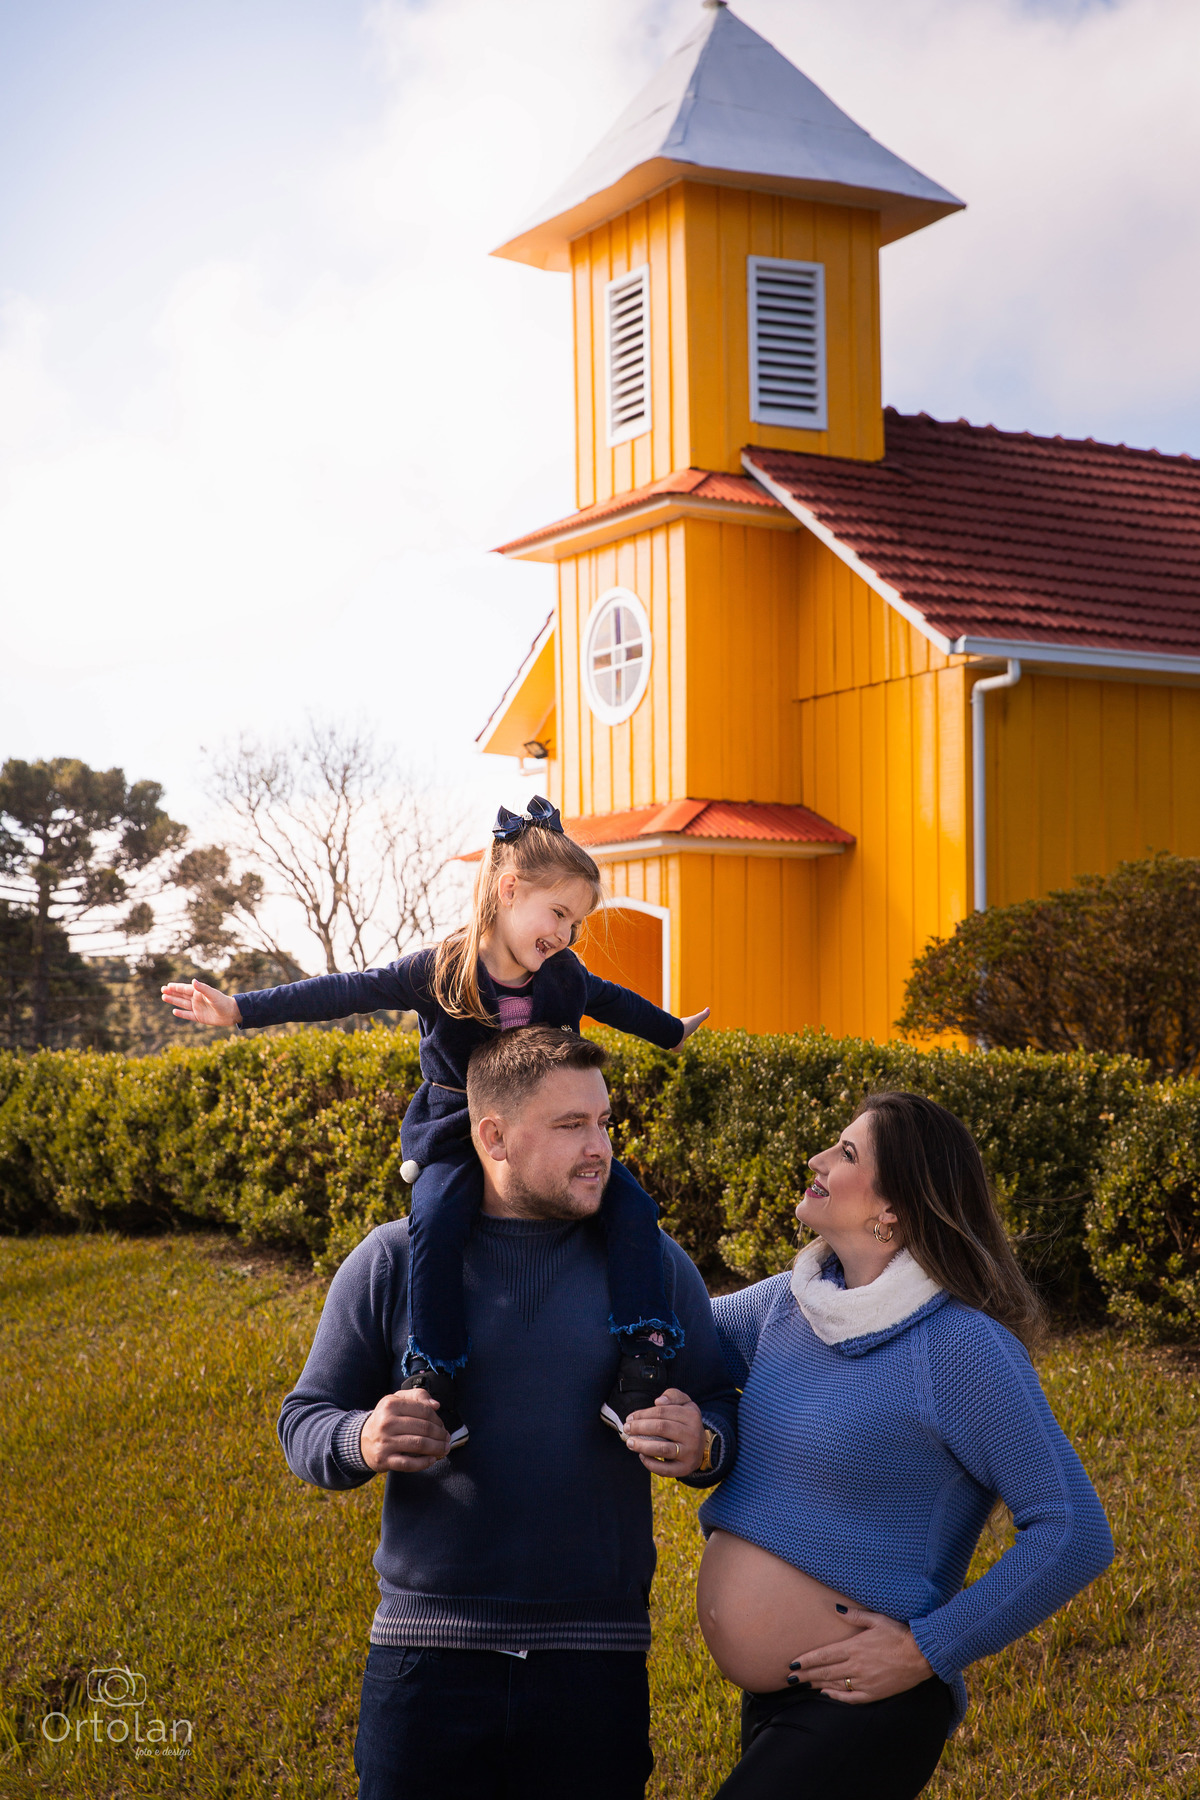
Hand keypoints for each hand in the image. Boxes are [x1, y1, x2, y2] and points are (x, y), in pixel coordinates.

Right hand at [161, 977, 241, 1027]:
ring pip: (182, 1004)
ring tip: (164, 997)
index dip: (176, 987)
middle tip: (162, 990)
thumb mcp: (212, 994)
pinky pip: (188, 1015)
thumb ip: (202, 988)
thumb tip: (193, 981)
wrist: (231, 1013)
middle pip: (182, 996)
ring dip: (174, 1001)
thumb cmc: (223, 1002)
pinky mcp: (199, 1017)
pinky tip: (174, 1011)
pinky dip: (181, 1013)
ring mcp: (198, 1008)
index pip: (185, 989)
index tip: (167, 985)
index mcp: (199, 993)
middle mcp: (197, 1000)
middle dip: (172, 993)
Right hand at [360, 1389, 449, 1473]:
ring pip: (419, 1445)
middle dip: (440, 1435)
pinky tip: (432, 1460)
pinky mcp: (384, 1460)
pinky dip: (424, 1463)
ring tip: (444, 1449)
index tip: (443, 1426)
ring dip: (437, 1448)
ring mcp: (384, 1442)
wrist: (363, 1440)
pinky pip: (409, 1463)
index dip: (438, 1420)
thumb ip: (418, 1396)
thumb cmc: (387, 1418)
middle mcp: (386, 1423)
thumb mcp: (397, 1400)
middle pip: (424, 1428)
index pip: (424, 1411)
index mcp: (391, 1404)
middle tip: (447, 1439)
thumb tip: (436, 1405)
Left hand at [622, 1389, 703, 1475]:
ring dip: (642, 1445)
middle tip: (627, 1428)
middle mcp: (693, 1434)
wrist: (702, 1447)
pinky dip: (651, 1464)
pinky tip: (641, 1456)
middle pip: (661, 1428)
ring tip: (630, 1443)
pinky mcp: (685, 1468)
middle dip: (640, 1427)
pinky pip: (666, 1469)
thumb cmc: (685, 1422)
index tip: (630, 1417)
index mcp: (691, 1415)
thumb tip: (658, 1401)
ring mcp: (690, 1453)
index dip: (643, 1414)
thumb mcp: (684, 1404)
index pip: (662, 1412)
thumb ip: (672, 1396)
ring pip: (662, 1448)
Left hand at [672, 1008, 709, 1049]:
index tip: (689, 1024)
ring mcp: (677, 1039)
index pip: (686, 1024)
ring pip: (679, 1039)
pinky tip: (680, 1047)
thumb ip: (702, 1015)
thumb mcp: (696, 1020)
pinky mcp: (676, 1046)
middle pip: (682, 1031)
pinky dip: (679, 1047)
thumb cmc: (686, 1026)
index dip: (688, 1024)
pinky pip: (677, 1047)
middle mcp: (679, 1031)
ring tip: (682, 1040)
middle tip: (685, 1033)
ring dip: (680, 1040)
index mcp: (683, 1025)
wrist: (677, 1034)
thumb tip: (708, 1008)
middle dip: (683, 1032)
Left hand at [789, 1608, 932, 1702]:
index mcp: (854, 1647)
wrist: (921, 1655)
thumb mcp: (876, 1619)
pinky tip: (827, 1694)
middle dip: (806, 1675)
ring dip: (818, 1684)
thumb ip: (854, 1616)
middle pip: (825, 1672)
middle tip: (790, 1679)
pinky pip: (850, 1697)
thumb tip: (835, 1608)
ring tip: (804, 1685)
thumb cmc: (899, 1633)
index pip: (823, 1656)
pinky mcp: (874, 1693)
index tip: (792, 1665)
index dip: (806, 1661)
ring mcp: (864, 1681)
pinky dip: (836, 1696)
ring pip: (835, 1685)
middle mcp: (856, 1666)